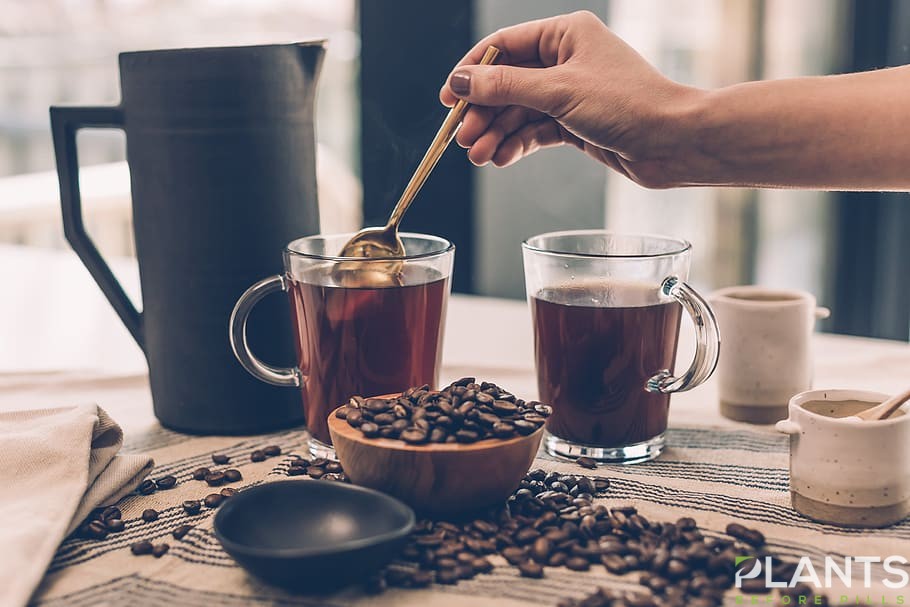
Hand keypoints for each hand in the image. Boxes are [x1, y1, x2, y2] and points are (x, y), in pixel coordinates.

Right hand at [440, 11, 699, 187]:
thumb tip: (461, 81)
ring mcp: (570, 93)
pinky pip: (535, 131)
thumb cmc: (627, 104)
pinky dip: (517, 144)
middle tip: (463, 139)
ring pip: (519, 111)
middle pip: (508, 84)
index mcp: (565, 35)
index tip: (449, 99)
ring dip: (497, 134)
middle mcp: (566, 60)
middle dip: (484, 113)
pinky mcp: (576, 123)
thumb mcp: (558, 92)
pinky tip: (501, 159)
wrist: (672, 143)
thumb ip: (506, 87)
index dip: (473, 72)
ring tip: (479, 157)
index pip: (504, 47)